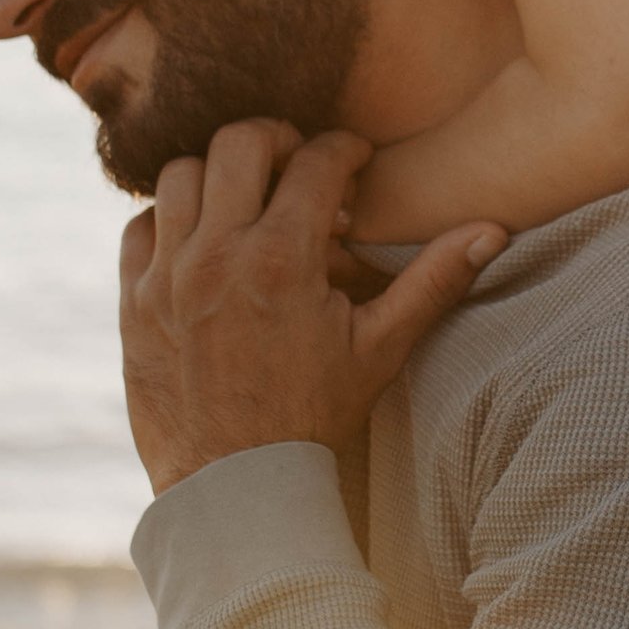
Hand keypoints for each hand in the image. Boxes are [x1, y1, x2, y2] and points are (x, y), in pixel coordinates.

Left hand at [121, 120, 503, 496]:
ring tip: (247, 198)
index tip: (354, 159)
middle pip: (240, 142)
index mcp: (283, 259)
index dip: (344, 149)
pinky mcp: (134, 301)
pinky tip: (199, 240)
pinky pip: (139, 227)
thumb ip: (433, 281)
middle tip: (298, 162)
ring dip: (219, 175)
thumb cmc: (315, 417)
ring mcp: (167, 276)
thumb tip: (493, 230)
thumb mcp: (381, 348)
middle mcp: (217, 255)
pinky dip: (168, 220)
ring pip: (181, 173)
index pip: (316, 160)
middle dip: (278, 139)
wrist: (237, 488)